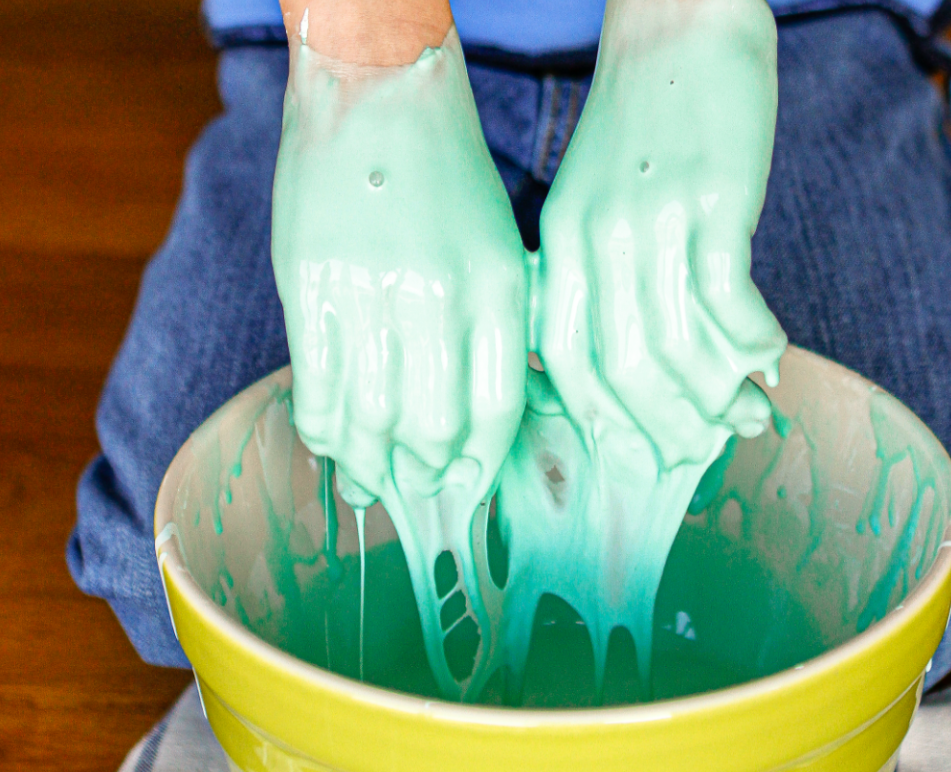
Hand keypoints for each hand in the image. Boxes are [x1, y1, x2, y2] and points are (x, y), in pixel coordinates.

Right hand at [271, 30, 527, 510]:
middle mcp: (439, 297)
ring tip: (368, 479)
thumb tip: (480, 421)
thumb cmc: (448, 175)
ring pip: (369, 420)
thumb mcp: (501, 248)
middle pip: (432, 432)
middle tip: (414, 488)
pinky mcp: (307, 284)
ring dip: (368, 464)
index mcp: (500, 289)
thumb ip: (496, 331)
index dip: (478, 464)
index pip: (496, 412)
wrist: (379, 92)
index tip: (465, 484)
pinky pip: (315, 388)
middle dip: (424, 477)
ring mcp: (368, 291)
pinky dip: (323, 429)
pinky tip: (331, 439)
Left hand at [534, 0, 786, 468]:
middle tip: (707, 452)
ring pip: (679, 346)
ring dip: (718, 395)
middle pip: (623, 369)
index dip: (606, 419)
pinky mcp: (713, 199)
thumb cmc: (642, 123)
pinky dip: (754, 341)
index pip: (567, 360)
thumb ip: (608, 278)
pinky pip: (730, 301)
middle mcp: (596, 240)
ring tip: (750, 413)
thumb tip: (659, 364)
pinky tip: (772, 353)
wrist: (678, 26)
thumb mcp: (594, 201)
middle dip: (667, 427)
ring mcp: (653, 221)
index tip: (641, 451)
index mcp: (558, 245)